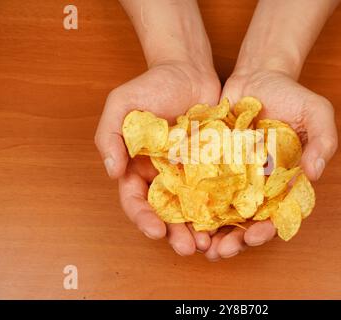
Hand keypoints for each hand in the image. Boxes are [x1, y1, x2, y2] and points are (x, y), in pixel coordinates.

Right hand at [95, 61, 220, 255]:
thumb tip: (112, 173)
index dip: (143, 218)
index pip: (135, 199)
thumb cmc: (153, 84)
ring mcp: (190, 171)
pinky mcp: (214, 165)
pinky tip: (229, 221)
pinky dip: (221, 208)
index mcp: (138, 166)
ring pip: (193, 207)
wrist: (190, 70)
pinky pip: (217, 190)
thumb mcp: (121, 104)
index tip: (156, 231)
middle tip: (187, 249)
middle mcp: (163, 174)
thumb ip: (110, 136)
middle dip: (174, 233)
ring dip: (198, 228)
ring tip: (208, 244)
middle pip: (166, 212)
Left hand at [204, 68, 337, 260]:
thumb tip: (315, 174)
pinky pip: (201, 184)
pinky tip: (181, 214)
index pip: (276, 214)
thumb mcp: (317, 112)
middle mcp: (257, 182)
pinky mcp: (212, 161)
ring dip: (211, 230)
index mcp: (283, 180)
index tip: (253, 237)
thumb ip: (324, 141)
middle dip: (234, 239)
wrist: (259, 75)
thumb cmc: (292, 94)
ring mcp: (233, 174)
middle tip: (220, 252)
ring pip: (221, 209)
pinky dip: (193, 201)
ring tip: (198, 244)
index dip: (266, 229)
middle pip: (246, 219)